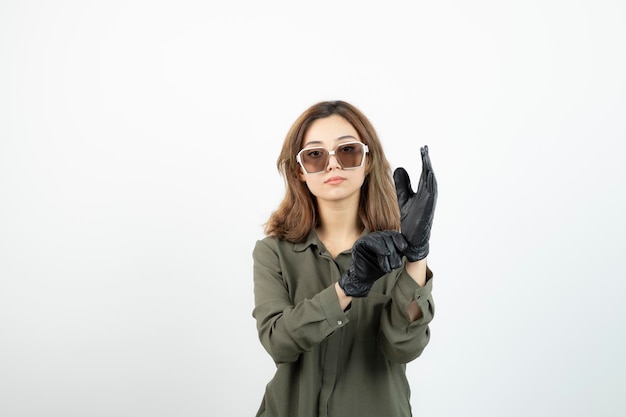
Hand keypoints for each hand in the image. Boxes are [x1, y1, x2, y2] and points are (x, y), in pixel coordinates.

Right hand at [338, 231, 407, 297]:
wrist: (363, 278)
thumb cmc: (377, 268)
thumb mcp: (391, 259)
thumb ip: (398, 252)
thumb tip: (409, 248)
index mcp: (384, 238)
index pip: (394, 234)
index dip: (400, 240)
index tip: (404, 248)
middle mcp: (376, 236)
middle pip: (388, 237)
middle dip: (394, 252)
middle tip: (396, 265)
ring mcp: (368, 238)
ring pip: (381, 240)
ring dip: (388, 254)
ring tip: (390, 266)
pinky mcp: (360, 243)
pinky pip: (371, 242)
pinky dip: (380, 248)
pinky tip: (385, 254)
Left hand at [393, 145, 436, 261]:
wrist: (412, 238)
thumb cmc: (410, 218)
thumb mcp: (403, 197)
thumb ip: (402, 184)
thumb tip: (400, 168)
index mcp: (423, 191)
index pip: (424, 172)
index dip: (423, 160)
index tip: (422, 148)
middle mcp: (428, 194)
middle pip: (429, 174)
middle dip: (427, 161)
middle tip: (424, 149)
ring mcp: (429, 201)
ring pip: (431, 181)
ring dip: (429, 169)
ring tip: (426, 158)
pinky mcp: (428, 208)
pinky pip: (431, 193)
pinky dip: (430, 183)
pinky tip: (428, 174)